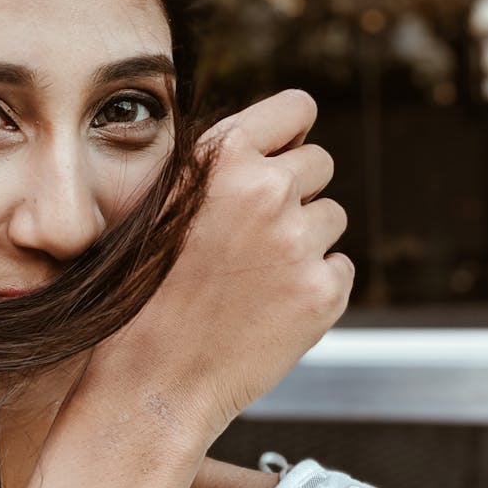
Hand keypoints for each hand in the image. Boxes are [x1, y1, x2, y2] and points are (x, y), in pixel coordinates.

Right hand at [72, 90, 353, 448]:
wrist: (152, 380)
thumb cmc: (146, 291)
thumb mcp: (165, 204)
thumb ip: (222, 165)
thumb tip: (284, 145)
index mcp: (222, 156)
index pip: (297, 108)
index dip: (292, 132)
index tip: (286, 152)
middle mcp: (266, 190)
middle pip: (320, 164)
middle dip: (297, 192)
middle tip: (256, 234)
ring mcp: (299, 242)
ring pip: (331, 218)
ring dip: (305, 239)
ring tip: (256, 277)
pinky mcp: (323, 292)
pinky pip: (340, 268)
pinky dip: (316, 285)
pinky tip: (271, 306)